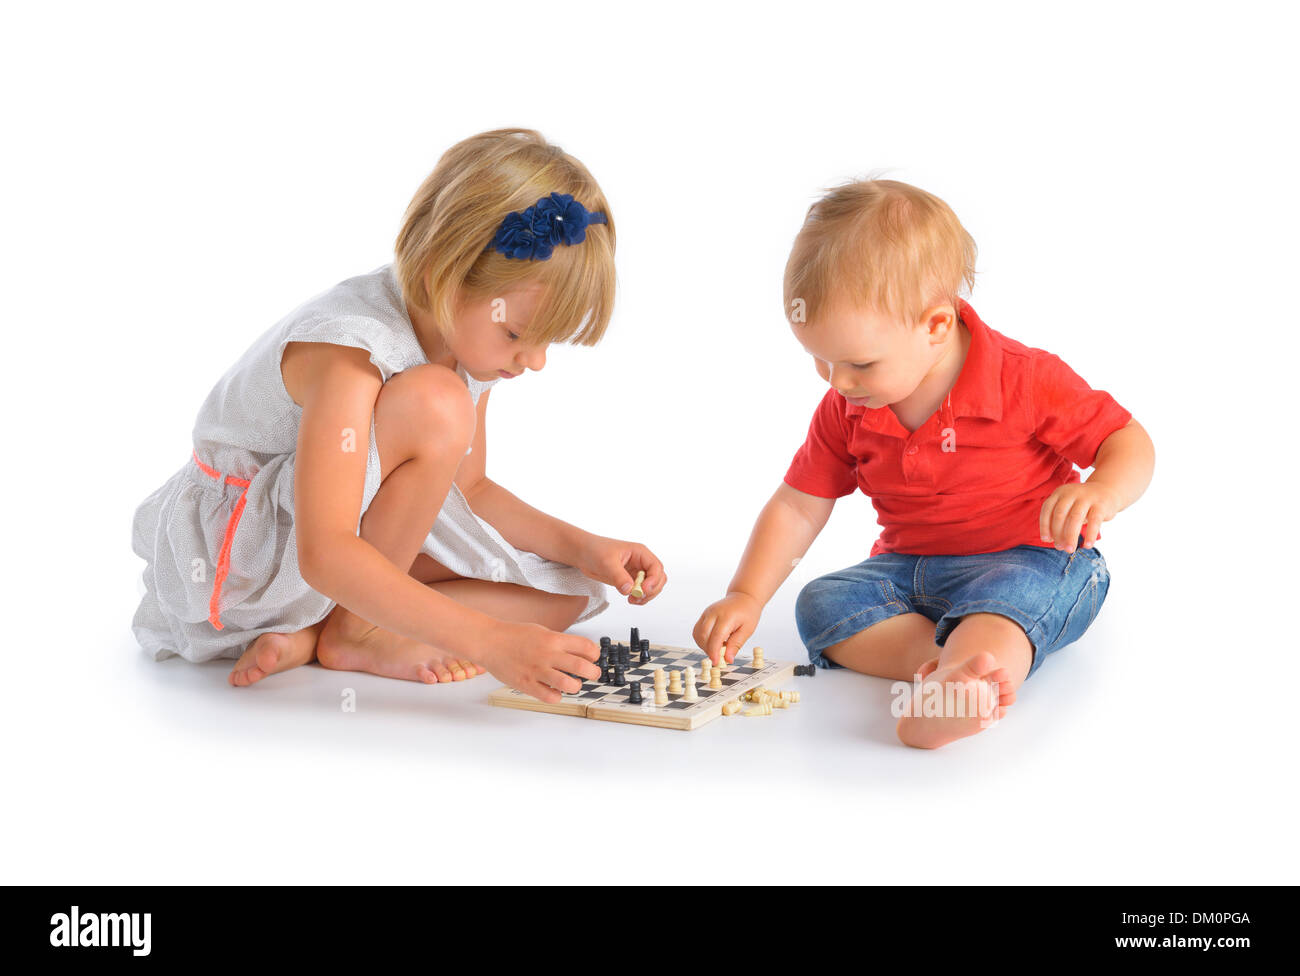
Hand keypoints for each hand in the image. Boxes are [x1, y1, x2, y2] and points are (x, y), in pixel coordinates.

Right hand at [481, 621, 601, 704]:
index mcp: (553, 639)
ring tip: (573, 684)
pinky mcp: (526, 684)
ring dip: (576, 686)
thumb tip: (580, 652)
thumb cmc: (514, 635)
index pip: (586, 647)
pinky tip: (553, 691)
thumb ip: (560, 642)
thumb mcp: (542, 631)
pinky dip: (557, 697)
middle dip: (594, 673)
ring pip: (569, 684)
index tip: (593, 658)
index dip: (595, 654)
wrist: (489, 641)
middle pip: (583, 666)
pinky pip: (550, 697)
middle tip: (593, 674)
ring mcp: (537, 670)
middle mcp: (548, 654)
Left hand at [575, 534, 665, 605]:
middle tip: (638, 596)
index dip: (654, 580)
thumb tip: (629, 589)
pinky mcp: (629, 580)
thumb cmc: (595, 550)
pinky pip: (641, 591)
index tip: (643, 590)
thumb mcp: (606, 562)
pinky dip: (639, 598)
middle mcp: (641, 562)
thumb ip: (619, 576)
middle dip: (652, 590)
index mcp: (639, 553)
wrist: (583, 554)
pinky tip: (630, 599)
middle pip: (658, 578)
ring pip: (652, 587)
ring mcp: (636, 572)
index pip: (656, 567)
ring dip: (646, 596)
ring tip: (632, 600)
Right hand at [692, 591, 760, 665]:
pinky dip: (702, 639)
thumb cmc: (748, 613)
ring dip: (704, 646)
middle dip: (708, 650)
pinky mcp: (704, 614)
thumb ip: (736, 644)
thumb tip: (728, 660)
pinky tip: (713, 642)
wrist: (743, 597)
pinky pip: (697, 630)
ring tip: (718, 648)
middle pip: (703, 636)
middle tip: (719, 658)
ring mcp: (707, 612)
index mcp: (726, 616)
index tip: (716, 662)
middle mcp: (713, 613)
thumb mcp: (747, 630)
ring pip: (697, 634)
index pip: (716, 637)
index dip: (714, 652)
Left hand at [1039, 482, 1120, 551]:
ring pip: (1075, 518)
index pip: (1047, 509)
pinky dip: (1090, 535)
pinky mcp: (1101, 505)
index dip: (1045, 525)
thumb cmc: (1082, 504)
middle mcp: (1071, 493)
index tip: (1046, 540)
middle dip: (1057, 533)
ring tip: (1070, 549)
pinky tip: (1087, 545)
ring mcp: (1086, 498)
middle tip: (1060, 547)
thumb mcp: (1068, 508)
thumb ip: (1060, 523)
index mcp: (1059, 493)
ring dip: (1071, 536)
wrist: (1107, 490)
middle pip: (1060, 514)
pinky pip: (1094, 521)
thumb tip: (1056, 544)